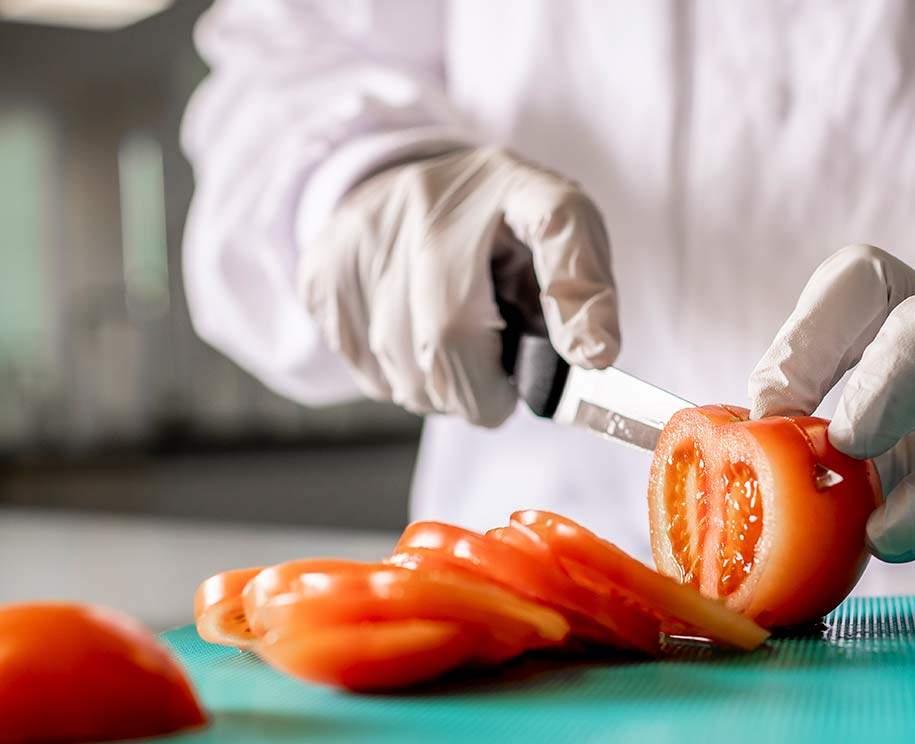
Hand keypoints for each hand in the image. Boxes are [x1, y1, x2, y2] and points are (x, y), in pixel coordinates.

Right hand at [299, 146, 620, 425]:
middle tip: (494, 374)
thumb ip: (585, 286)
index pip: (548, 237)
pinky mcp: (321, 273)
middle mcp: (424, 201)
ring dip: (440, 388)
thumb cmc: (500, 221)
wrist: (412, 181)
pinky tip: (413, 335)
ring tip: (453, 340)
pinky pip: (367, 375)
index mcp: (506, 184)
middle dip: (479, 391)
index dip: (561, 309)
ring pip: (403, 377)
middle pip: (446, 347)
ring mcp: (361, 238)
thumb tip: (593, 355)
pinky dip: (399, 378)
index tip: (583, 360)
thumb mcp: (562, 230)